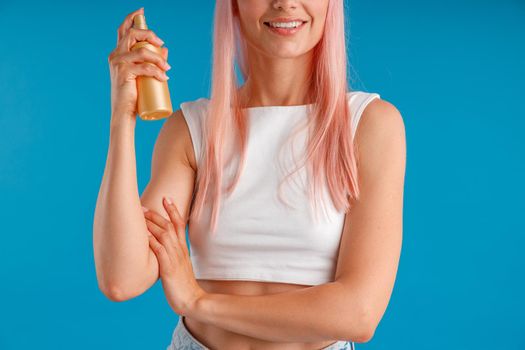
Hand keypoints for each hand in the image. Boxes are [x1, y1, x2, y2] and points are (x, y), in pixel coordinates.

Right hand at [108, 7, 170, 122]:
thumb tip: (165, 49)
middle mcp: (115, 55)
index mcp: (118, 53)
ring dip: (158, 58)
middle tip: (161, 43)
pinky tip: (165, 78)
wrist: (124, 113)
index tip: (142, 11)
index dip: (131, 18)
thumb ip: (152, 61)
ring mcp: (118, 63)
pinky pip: (144, 67)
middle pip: (132, 34)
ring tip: (167, 68)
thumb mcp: (143, 75)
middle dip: (149, 35)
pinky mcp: (123, 73)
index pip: (122, 30)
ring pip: (142, 52)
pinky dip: (157, 72)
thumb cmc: (134, 95)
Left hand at [142, 197, 205, 315]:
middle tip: (143, 206)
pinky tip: (143, 235)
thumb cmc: (183, 286)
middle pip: (169, 226)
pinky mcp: (168, 269)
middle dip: (156, 214)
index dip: (173, 210)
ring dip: (151, 224)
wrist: (192, 300)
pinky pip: (159, 251)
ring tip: (140, 215)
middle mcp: (179, 250)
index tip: (166, 197)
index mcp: (182, 249)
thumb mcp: (180, 267)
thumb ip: (172, 256)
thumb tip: (162, 251)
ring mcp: (174, 259)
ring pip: (164, 235)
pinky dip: (151, 241)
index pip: (179, 224)